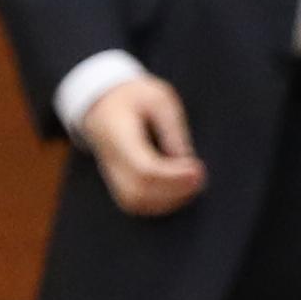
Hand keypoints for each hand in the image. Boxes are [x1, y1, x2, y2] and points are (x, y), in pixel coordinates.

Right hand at [82, 73, 202, 217]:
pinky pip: (134, 203)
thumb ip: (172, 129)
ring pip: (135, 201)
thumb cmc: (134, 97)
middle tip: (199, 177)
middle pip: (138, 191)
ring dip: (167, 200)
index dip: (172, 175)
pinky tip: (178, 190)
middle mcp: (109, 158)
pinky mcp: (116, 180)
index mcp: (118, 134)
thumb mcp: (159, 100)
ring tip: (191, 183)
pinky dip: (159, 203)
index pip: (143, 169)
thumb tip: (186, 162)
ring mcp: (110, 172)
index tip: (197, 169)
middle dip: (173, 191)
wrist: (101, 102)